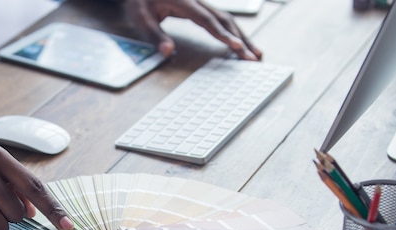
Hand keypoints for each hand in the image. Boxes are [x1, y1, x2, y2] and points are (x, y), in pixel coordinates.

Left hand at [124, 0, 262, 59]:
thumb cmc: (139, 2)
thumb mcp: (141, 18)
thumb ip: (154, 35)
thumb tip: (168, 51)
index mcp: (184, 2)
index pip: (207, 20)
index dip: (223, 34)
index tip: (236, 47)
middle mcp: (197, 1)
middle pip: (224, 19)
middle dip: (240, 40)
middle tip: (253, 58)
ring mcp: (201, 4)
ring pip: (227, 19)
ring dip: (242, 37)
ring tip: (256, 54)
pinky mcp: (201, 9)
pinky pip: (221, 20)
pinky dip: (234, 33)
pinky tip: (241, 44)